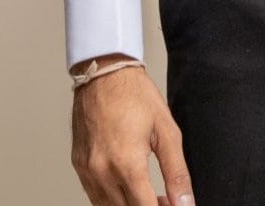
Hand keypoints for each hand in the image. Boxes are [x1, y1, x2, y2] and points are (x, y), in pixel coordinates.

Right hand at [70, 59, 194, 204]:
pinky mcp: (79, 167)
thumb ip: (177, 172)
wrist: (104, 73)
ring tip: (150, 194)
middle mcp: (102, 173)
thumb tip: (185, 203)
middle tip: (167, 199)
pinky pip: (95, 196)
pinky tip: (130, 186)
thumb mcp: (166, 130)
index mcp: (127, 164)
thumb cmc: (135, 95)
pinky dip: (113, 199)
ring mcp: (87, 172)